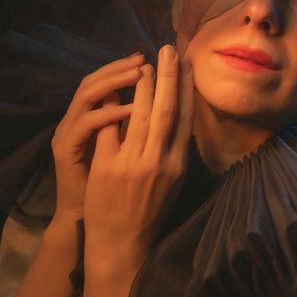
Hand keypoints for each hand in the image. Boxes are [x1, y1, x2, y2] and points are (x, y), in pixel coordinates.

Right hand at [51, 54, 143, 222]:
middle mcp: (76, 121)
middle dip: (121, 67)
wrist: (91, 227)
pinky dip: (109, 114)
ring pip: (88, 95)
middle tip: (145, 55)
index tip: (155, 60)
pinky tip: (129, 108)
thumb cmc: (113, 191)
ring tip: (141, 72)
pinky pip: (87, 124)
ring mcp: (67, 133)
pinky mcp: (64, 149)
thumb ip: (132, 127)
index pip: (107, 83)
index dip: (129, 69)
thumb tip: (161, 102)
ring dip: (114, 81)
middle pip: (95, 82)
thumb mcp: (125, 153)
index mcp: (91, 120)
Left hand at [82, 44, 193, 273]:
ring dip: (142, 87)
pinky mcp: (108, 168)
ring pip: (139, 116)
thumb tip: (179, 120)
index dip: (186, 90)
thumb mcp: (172, 184)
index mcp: (178, 165)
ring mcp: (133, 164)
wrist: (123, 245)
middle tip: (169, 50)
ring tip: (144, 64)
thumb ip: (175, 153)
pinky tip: (114, 91)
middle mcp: (159, 162)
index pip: (184, 119)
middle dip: (168, 78)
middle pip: (165, 111)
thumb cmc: (149, 213)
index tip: (187, 66)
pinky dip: (113, 109)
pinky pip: (111, 130)